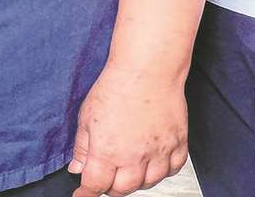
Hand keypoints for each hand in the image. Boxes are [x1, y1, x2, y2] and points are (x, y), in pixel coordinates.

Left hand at [68, 63, 190, 195]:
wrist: (148, 69)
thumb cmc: (116, 86)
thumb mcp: (87, 116)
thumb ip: (82, 146)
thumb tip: (76, 167)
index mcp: (107, 152)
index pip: (95, 185)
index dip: (87, 191)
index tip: (83, 193)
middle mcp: (134, 157)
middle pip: (122, 190)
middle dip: (111, 186)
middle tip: (107, 176)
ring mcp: (158, 152)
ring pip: (148, 183)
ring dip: (137, 180)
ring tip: (130, 167)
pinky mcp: (177, 144)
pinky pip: (173, 169)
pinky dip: (163, 170)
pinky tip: (154, 161)